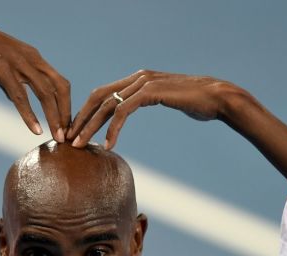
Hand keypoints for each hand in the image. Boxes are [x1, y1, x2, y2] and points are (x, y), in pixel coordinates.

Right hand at [0, 17, 70, 140]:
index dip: (66, 105)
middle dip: (66, 113)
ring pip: (45, 93)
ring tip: (58, 137)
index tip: (66, 125)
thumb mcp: (4, 66)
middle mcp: (32, 59)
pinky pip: (21, 96)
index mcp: (34, 58)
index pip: (60, 83)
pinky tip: (36, 129)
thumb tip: (20, 101)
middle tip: (68, 135)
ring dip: (54, 117)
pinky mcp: (3, 71)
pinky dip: (30, 115)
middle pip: (60, 87)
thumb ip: (15, 83)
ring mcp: (18, 64)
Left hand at [68, 70, 236, 148]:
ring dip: (91, 126)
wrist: (218, 98)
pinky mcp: (151, 92)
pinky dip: (113, 129)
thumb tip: (139, 112)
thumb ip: (150, 101)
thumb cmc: (197, 104)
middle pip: (98, 97)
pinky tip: (108, 145)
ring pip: (107, 104)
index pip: (102, 94)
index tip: (76, 132)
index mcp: (137, 79)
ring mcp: (144, 83)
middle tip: (68, 139)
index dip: (86, 112)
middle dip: (81, 119)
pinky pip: (124, 111)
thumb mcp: (167, 101)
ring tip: (80, 145)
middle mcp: (137, 78)